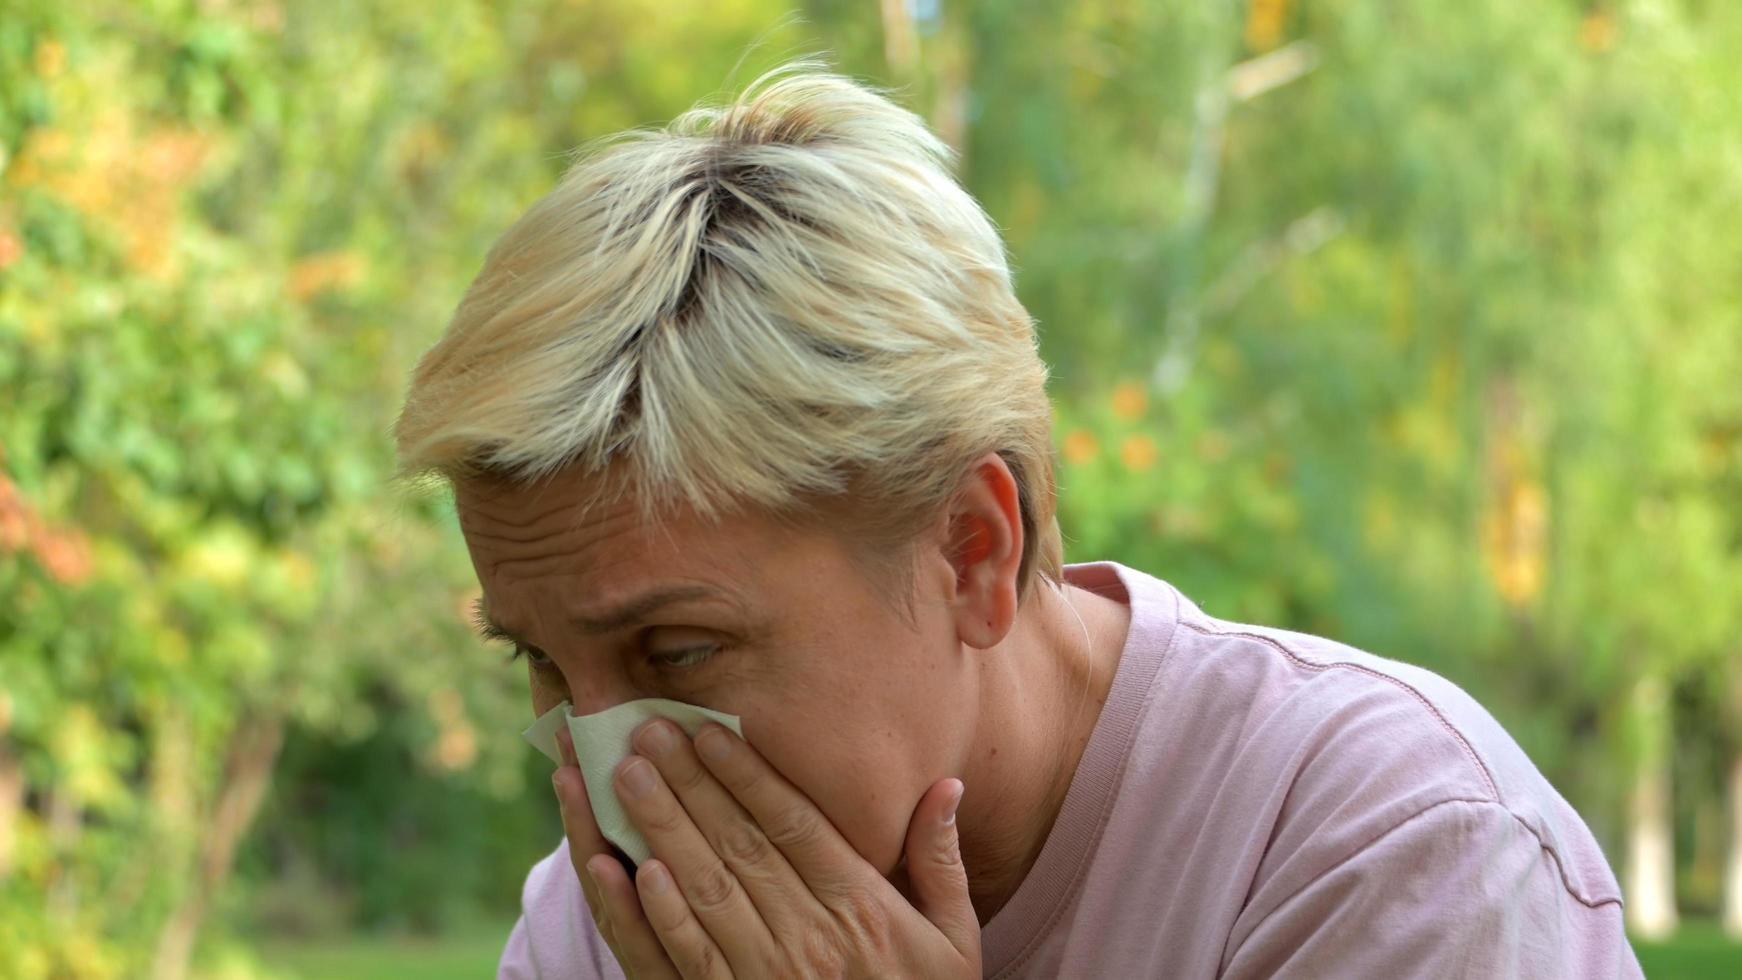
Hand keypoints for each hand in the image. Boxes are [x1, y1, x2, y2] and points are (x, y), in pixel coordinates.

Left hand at [550, 720, 979, 977]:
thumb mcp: (953, 940)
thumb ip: (940, 861)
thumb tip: (947, 784)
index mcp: (859, 908)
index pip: (793, 826)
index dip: (747, 775)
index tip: (709, 731)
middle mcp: (809, 938)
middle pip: (738, 846)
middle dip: (689, 783)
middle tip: (648, 731)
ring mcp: (765, 978)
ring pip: (704, 891)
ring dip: (661, 830)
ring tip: (626, 778)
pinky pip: (686, 958)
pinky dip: (653, 913)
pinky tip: (628, 869)